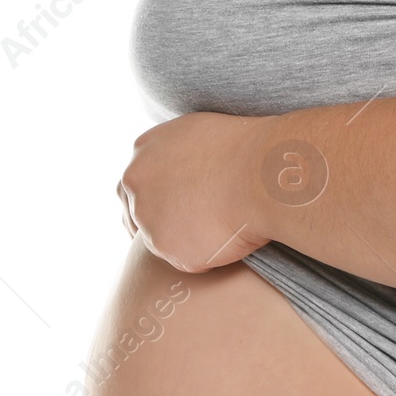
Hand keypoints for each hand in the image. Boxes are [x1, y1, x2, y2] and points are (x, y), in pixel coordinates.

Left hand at [117, 112, 270, 272]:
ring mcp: (149, 220)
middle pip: (137, 216)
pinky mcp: (170, 250)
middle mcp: (136, 186)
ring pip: (163, 241)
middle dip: (160, 224)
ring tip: (225, 228)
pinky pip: (189, 260)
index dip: (154, 199)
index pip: (134, 185)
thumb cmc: (247, 148)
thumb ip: (181, 154)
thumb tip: (190, 167)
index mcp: (143, 153)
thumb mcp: (202, 135)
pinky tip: (232, 239)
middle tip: (192, 230)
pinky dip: (209, 256)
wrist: (262, 174)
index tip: (173, 208)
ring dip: (187, 241)